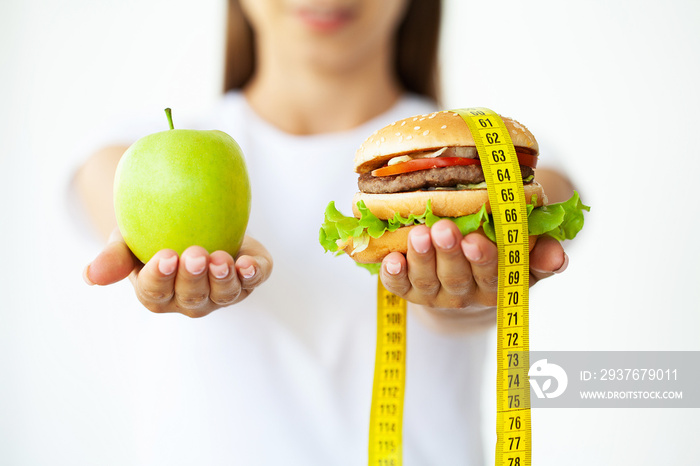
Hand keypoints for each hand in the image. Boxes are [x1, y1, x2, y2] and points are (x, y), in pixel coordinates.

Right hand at [83, 229, 272, 317]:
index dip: (160, 278)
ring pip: (225, 294)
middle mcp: (191, 301)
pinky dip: (253, 273)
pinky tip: (248, 264)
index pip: (156, 293)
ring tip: (221, 259)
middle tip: (195, 254)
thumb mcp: (128, 240)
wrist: (190, 216)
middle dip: (194, 278)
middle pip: (193, 298)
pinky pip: (254, 279)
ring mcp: (222, 292)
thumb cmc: (152, 234)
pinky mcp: (248, 277)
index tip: (165, 256)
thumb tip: (90, 277)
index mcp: (159, 294)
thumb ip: (113, 258)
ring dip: (224, 279)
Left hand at [379, 219, 567, 331]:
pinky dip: (394, 275)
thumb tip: (558, 256)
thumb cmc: (500, 247)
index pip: (494, 275)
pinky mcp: (410, 290)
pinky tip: (390, 258)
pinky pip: (400, 287)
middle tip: (443, 229)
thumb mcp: (525, 251)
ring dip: (421, 258)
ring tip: (418, 234)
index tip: (476, 240)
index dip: (484, 259)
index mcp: (498, 284)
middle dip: (449, 253)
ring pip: (427, 281)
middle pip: (457, 277)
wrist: (466, 262)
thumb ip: (541, 252)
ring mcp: (436, 293)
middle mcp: (466, 293)